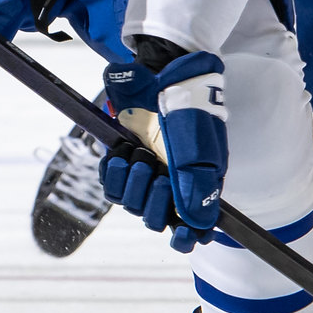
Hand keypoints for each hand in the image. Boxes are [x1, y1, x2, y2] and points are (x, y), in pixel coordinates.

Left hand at [99, 44, 226, 253]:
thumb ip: (200, 188)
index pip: (192, 229)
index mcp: (198, 186)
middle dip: (153, 203)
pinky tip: (123, 151)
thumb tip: (198, 226)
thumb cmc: (190, 111)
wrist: (165, 74)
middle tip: (159, 177)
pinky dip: (113, 172)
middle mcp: (172, 184)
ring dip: (133, 183)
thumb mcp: (201, 151)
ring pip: (130, 203)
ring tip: (140, 155)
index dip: (185, 239)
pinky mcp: (123, 158)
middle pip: (155, 219)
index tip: (179, 236)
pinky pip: (110, 184)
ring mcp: (146, 171)